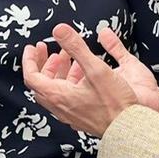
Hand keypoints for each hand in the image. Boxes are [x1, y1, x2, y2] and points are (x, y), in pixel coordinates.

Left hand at [22, 23, 158, 135]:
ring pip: (56, 90)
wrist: (129, 128)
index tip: (32, 48)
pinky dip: (69, 81)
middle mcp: (60, 107)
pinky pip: (67, 97)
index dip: (29, 60)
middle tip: (49, 49)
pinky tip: (83, 73)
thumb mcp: (95, 68)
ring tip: (70, 57)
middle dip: (45, 63)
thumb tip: (59, 29)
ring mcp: (70, 114)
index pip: (32, 77)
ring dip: (59, 72)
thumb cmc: (115, 102)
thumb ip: (76, 47)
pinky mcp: (81, 116)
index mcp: (58, 95)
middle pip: (42, 83)